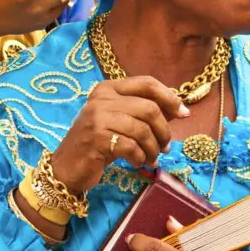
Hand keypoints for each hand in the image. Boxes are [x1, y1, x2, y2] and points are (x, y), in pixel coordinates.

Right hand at [50, 77, 189, 193]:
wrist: (65, 167)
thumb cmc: (97, 144)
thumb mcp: (120, 122)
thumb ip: (144, 113)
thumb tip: (180, 110)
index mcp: (108, 88)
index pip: (147, 83)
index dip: (170, 97)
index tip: (184, 114)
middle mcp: (101, 98)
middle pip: (149, 108)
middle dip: (163, 130)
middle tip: (165, 147)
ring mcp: (97, 118)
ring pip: (142, 129)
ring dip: (153, 148)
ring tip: (151, 158)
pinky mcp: (96, 138)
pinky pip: (131, 146)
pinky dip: (140, 157)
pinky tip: (137, 163)